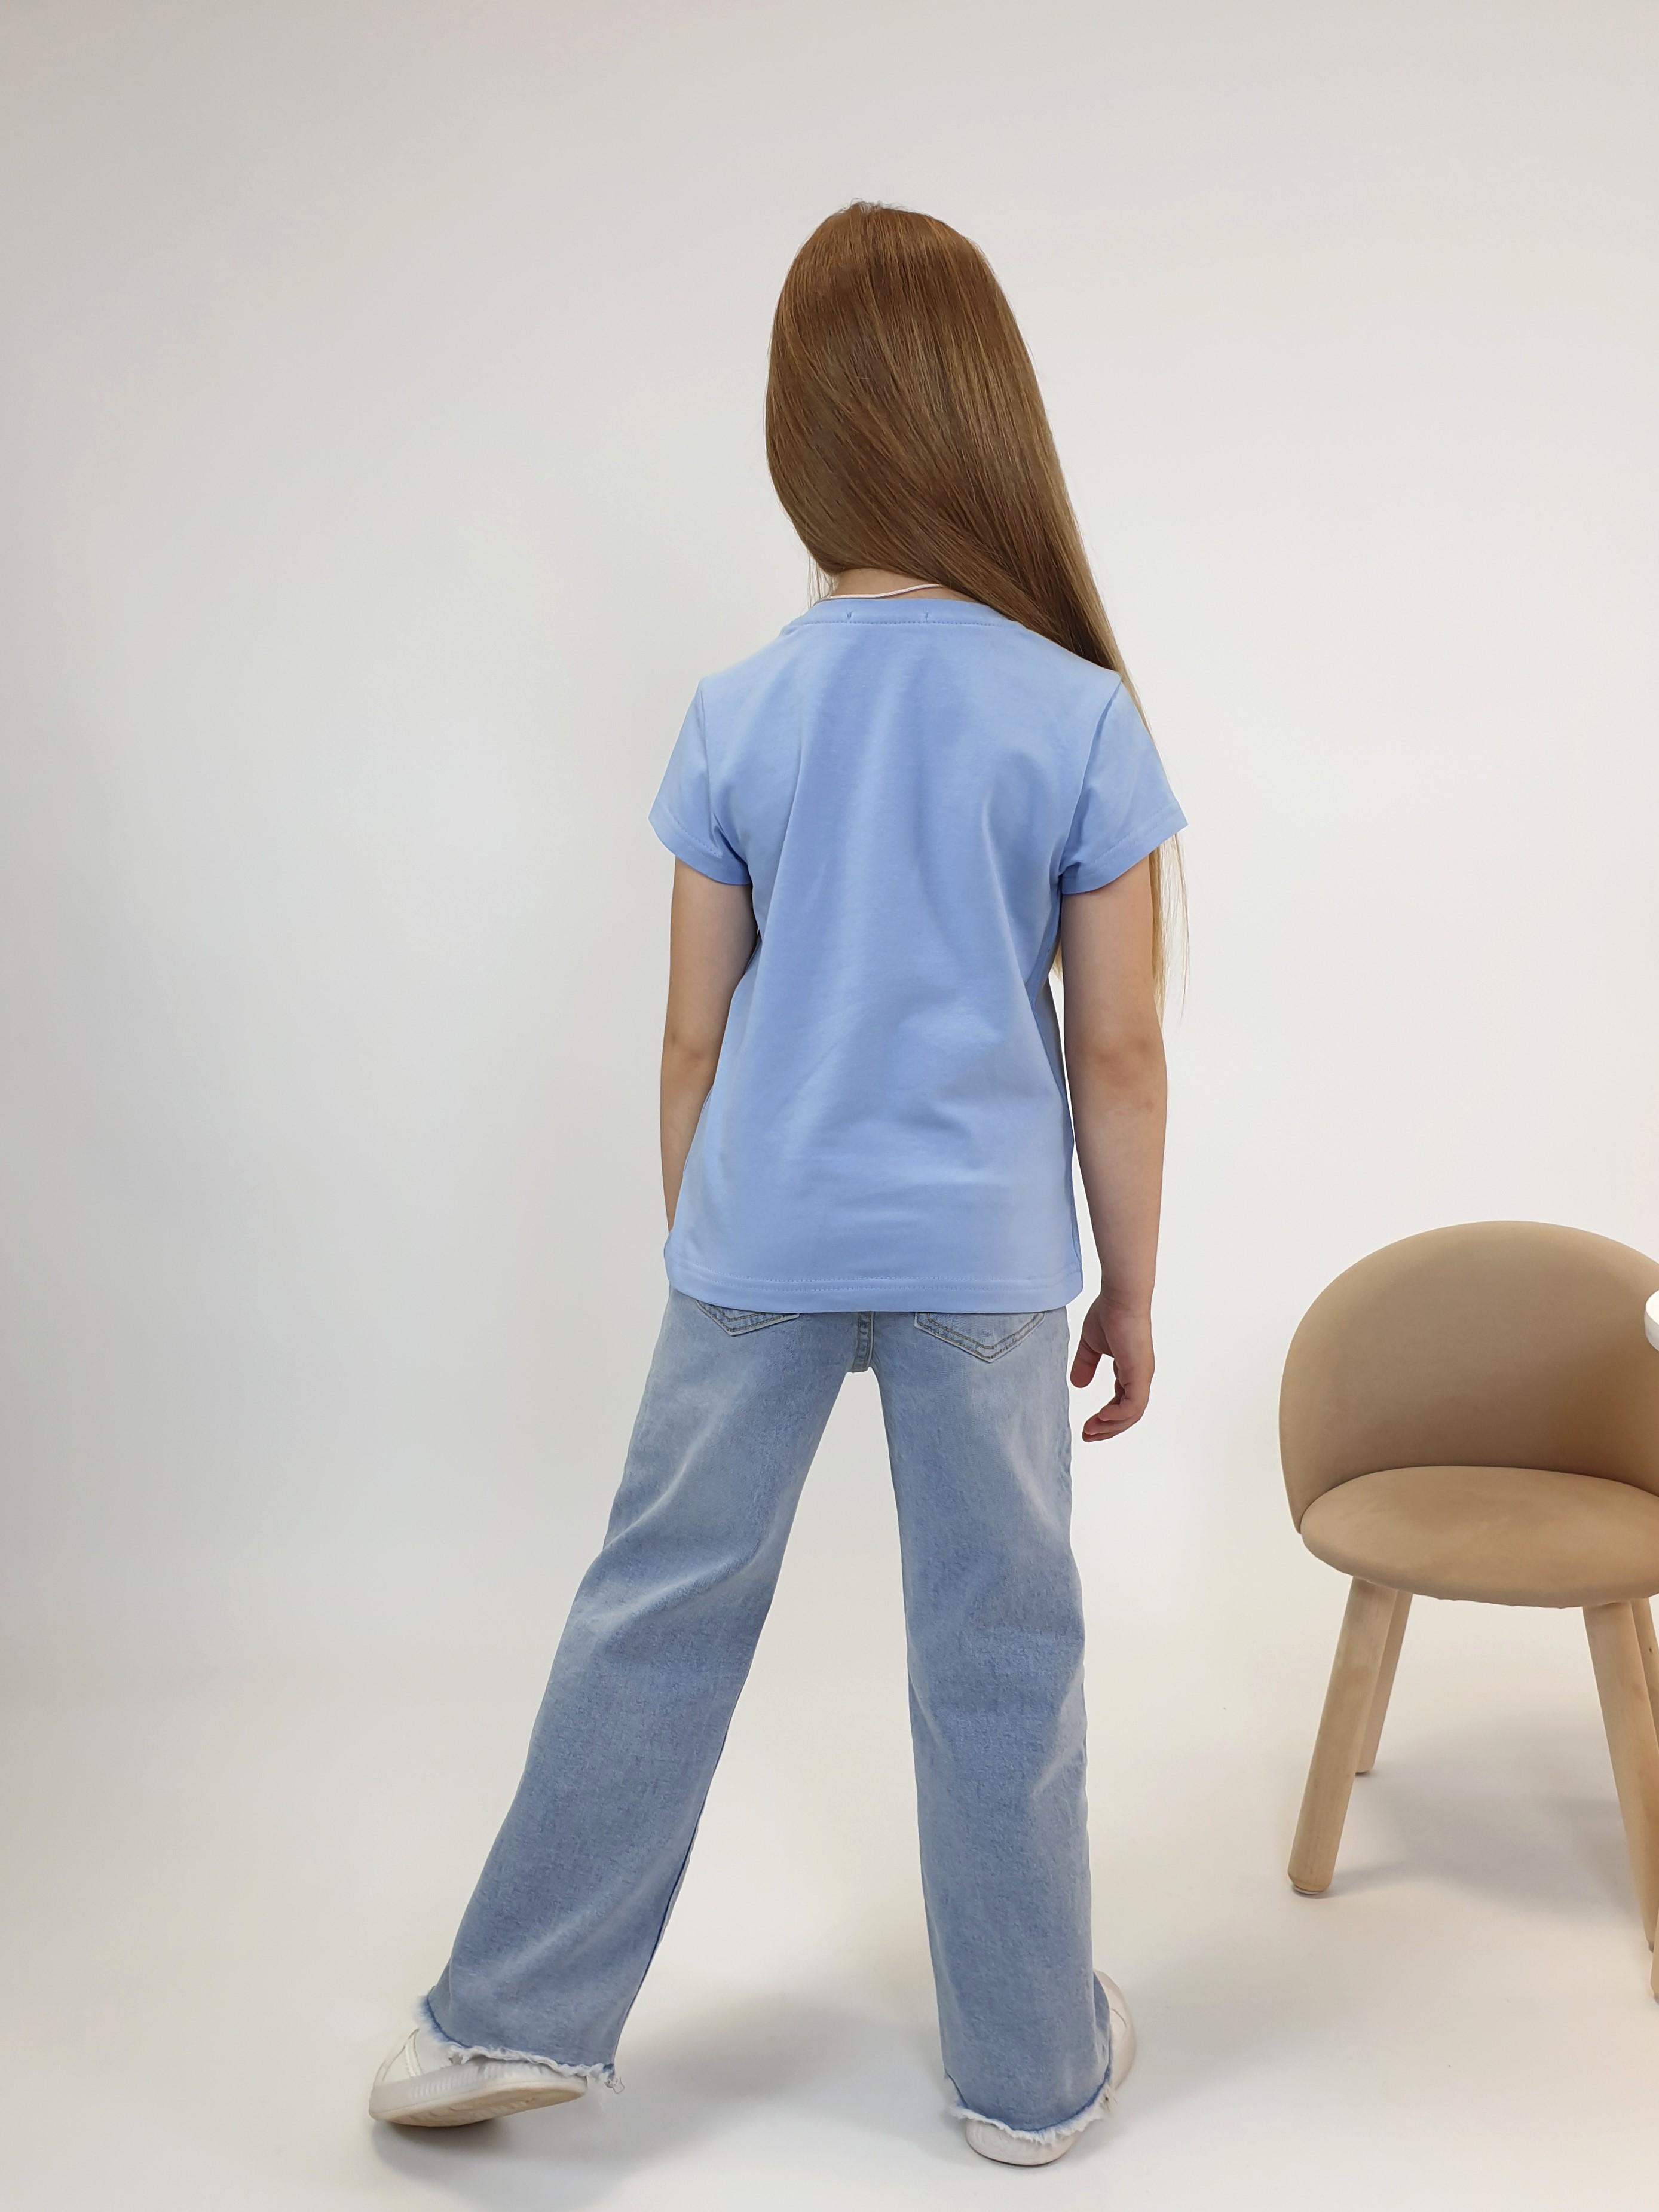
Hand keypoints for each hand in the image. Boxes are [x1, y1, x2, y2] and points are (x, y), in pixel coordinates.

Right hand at [1070, 1297, 1153, 1441]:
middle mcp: (1139, 1376)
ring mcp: (1142, 1376)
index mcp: (1130, 1370)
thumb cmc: (1109, 1314)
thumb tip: (1077, 1385)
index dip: (1105, 1418)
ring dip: (1110, 1426)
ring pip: (1132, 1414)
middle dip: (1107, 1429)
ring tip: (1090, 1431)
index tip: (1087, 1425)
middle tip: (1087, 1436)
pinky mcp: (1140, 1374)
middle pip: (1128, 1414)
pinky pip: (1133, 1405)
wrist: (1121, 1298)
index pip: (1122, 1403)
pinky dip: (1118, 1415)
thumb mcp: (1091, 1345)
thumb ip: (1085, 1364)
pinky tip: (1101, 1416)